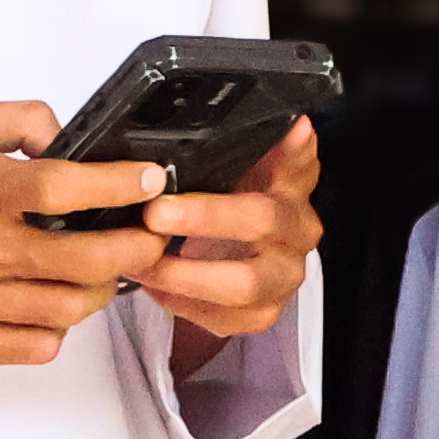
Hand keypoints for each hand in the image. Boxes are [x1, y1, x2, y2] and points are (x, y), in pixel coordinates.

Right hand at [0, 100, 167, 366]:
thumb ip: (10, 120)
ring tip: (105, 270)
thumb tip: (64, 137)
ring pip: (68, 309)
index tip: (151, 180)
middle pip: (89, 259)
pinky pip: (32, 347)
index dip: (124, 184)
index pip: (71, 187)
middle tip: (152, 235)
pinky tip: (52, 305)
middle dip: (138, 247)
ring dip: (101, 290)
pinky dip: (56, 329)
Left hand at [138, 116, 324, 366]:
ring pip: (244, 284)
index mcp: (294, 190)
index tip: (272, 136)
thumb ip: (265, 144)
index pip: (295, 166)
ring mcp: (282, 279)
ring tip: (140, 260)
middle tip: (156, 213)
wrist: (234, 255)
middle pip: (262, 222)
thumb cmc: (235, 203)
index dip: (285, 151)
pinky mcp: (260, 314)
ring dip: (185, 274)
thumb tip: (295, 122)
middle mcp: (297, 235)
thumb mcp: (244, 166)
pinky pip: (223, 317)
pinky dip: (181, 303)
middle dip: (205, 217)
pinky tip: (152, 285)